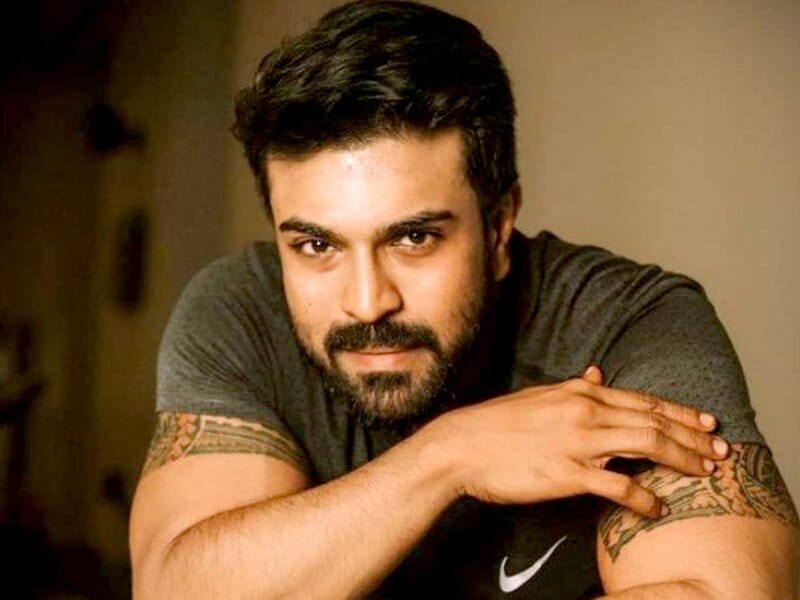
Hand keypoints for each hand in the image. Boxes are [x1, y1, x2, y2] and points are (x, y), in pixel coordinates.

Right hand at [435, 366, 728, 517]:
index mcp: (579, 393)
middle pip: (653, 421)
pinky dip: (643, 497)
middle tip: (721, 450)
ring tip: (705, 472)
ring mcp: (577, 442)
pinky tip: (658, 506)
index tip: (707, 423)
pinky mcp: (566, 473)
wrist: (460, 445)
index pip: (642, 399)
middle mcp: (585, 411)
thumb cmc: (497, 423)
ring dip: (681, 459)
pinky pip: (617, 485)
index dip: (680, 412)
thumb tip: (600, 373)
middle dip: (693, 436)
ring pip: (645, 445)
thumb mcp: (539, 396)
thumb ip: (575, 387)